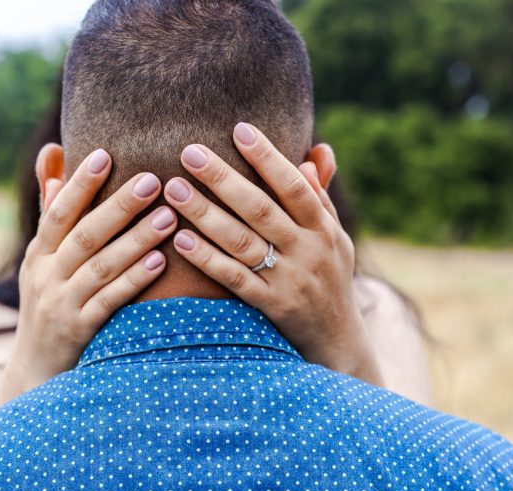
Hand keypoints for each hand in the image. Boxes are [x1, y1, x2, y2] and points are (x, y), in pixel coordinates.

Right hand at [0, 148, 177, 406]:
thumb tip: (51, 152)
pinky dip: (134, 281)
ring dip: (136, 240)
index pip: (59, 212)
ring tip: (169, 217)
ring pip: (101, 266)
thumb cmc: (48, 302)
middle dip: (119, 206)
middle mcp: (47, 275)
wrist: (34, 370)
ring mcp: (62, 304)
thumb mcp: (42, 258)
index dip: (80, 184)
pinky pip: (110, 302)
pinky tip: (160, 263)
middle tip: (154, 180)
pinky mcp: (80, 330)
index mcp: (40, 253)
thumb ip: (52, 207)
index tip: (106, 155)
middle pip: (85, 235)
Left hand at [165, 123, 382, 385]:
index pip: (294, 186)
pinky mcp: (271, 306)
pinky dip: (207, 258)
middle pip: (261, 209)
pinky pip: (234, 279)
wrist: (338, 340)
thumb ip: (320, 197)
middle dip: (224, 179)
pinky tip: (181, 239)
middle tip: (190, 152)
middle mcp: (308, 251)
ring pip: (242, 242)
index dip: (268, 157)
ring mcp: (289, 280)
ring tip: (174, 189)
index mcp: (323, 228)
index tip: (239, 129)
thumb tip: (316, 151)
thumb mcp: (335, 238)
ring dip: (206, 214)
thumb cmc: (330, 278)